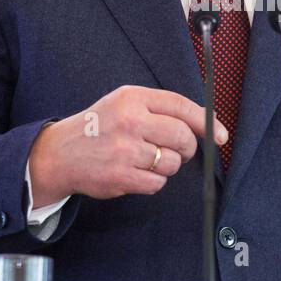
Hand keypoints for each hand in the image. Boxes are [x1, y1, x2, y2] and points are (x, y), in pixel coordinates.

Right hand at [28, 85, 227, 201]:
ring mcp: (126, 150)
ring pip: (172, 163)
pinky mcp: (122, 176)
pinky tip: (136, 172)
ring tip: (146, 159)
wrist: (60, 153)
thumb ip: (160, 109)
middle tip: (177, 150)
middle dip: (186, 148)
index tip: (220, 135)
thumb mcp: (124, 104)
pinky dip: (152, 181)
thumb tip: (206, 122)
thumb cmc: (98, 128)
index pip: (181, 106)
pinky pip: (157, 183)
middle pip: (183, 137)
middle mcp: (130, 121)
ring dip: (167, 165)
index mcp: (132, 98)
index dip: (206, 122)